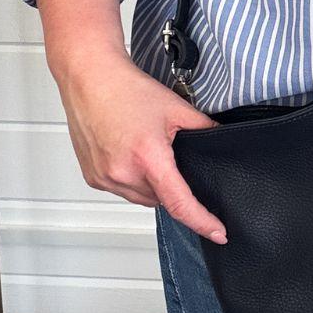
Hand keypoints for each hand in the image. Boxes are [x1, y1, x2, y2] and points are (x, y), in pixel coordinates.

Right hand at [52, 49, 226, 242]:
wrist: (90, 79)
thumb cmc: (127, 90)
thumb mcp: (176, 108)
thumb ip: (204, 128)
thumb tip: (221, 141)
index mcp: (148, 158)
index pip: (180, 203)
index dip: (202, 221)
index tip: (218, 233)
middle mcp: (123, 173)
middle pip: (161, 200)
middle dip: (173, 186)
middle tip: (172, 158)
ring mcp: (104, 178)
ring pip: (142, 197)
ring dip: (152, 185)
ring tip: (149, 151)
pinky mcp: (93, 178)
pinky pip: (123, 190)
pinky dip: (133, 180)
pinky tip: (132, 155)